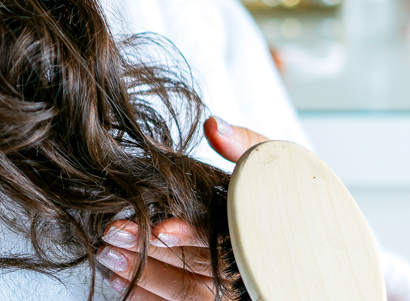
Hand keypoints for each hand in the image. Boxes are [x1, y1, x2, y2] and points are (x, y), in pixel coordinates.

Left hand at [96, 116, 268, 299]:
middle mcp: (249, 268)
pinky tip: (119, 281)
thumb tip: (212, 125)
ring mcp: (234, 292)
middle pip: (197, 267)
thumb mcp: (270, 161)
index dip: (190, 233)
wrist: (303, 234)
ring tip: (106, 254)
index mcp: (261, 231)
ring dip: (143, 275)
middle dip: (150, 252)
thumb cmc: (281, 192)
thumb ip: (245, 144)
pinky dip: (148, 297)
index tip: (158, 229)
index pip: (226, 237)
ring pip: (186, 293)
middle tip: (111, 234)